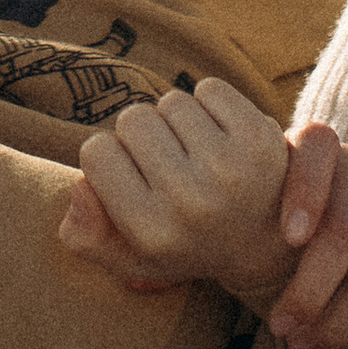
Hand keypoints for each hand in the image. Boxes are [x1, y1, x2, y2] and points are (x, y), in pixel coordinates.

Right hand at [59, 76, 294, 306]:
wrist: (268, 245)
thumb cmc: (185, 243)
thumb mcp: (127, 258)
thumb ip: (83, 235)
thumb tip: (79, 185)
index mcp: (152, 232)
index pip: (96, 151)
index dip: (110, 157)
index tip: (135, 178)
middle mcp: (190, 203)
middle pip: (132, 119)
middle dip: (144, 134)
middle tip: (168, 163)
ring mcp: (229, 169)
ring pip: (172, 102)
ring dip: (178, 121)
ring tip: (196, 153)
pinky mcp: (260, 139)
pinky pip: (209, 90)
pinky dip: (210, 105)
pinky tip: (221, 138)